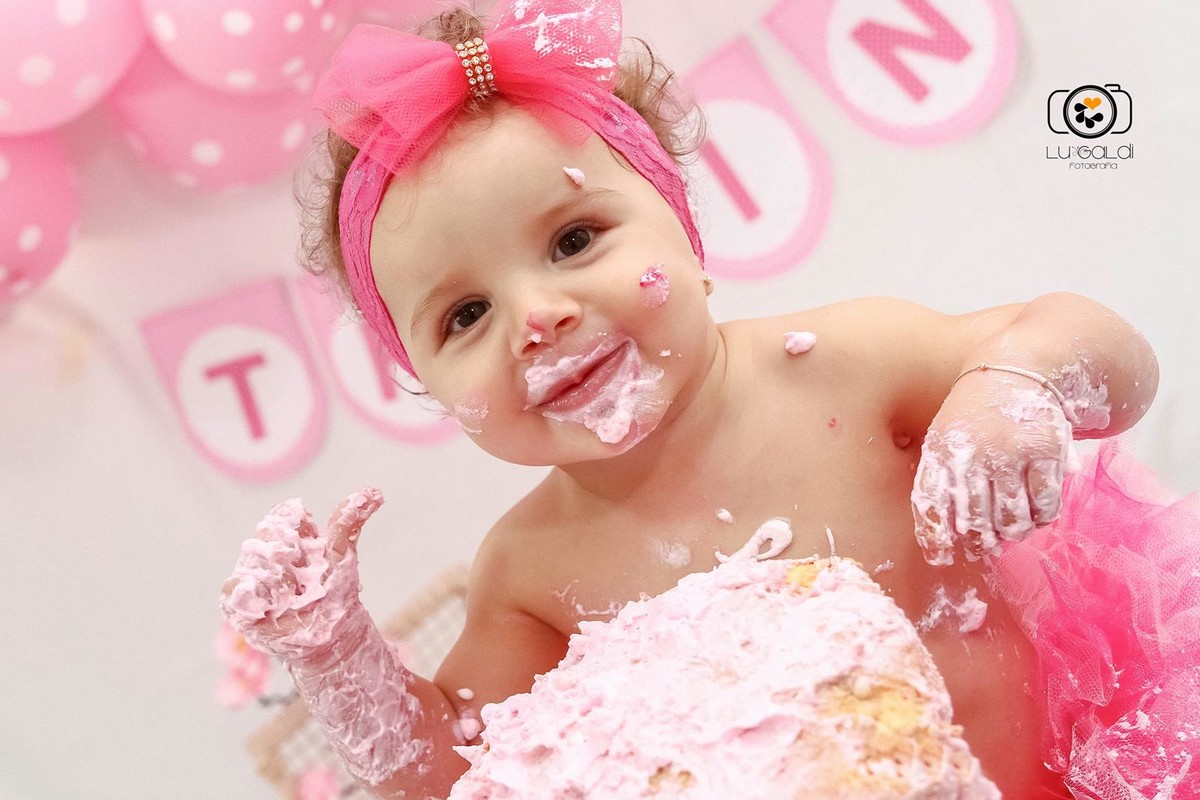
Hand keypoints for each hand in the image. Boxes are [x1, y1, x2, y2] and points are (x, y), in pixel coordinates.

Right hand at [220, 489, 382, 658]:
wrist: (331, 633)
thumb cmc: (336, 589)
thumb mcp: (342, 554)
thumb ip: (350, 521)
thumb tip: (375, 492)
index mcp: (289, 536)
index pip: (282, 516)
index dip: (293, 523)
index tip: (307, 537)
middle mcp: (266, 554)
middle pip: (264, 537)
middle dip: (284, 551)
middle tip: (302, 572)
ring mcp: (252, 578)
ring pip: (250, 562)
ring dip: (273, 576)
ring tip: (293, 593)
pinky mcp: (241, 605)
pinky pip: (233, 590)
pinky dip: (246, 592)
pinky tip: (265, 604)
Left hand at [911, 371, 1074, 565]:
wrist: (1012, 373)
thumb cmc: (973, 416)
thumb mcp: (943, 438)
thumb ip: (940, 481)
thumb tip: (942, 540)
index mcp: (942, 450)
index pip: (933, 505)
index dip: (936, 538)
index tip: (941, 559)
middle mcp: (974, 453)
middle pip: (976, 519)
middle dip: (980, 541)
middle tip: (986, 547)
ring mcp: (1011, 452)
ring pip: (1013, 517)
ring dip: (1012, 533)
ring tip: (1012, 532)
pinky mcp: (1046, 450)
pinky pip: (1046, 502)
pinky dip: (1042, 517)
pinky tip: (1037, 516)